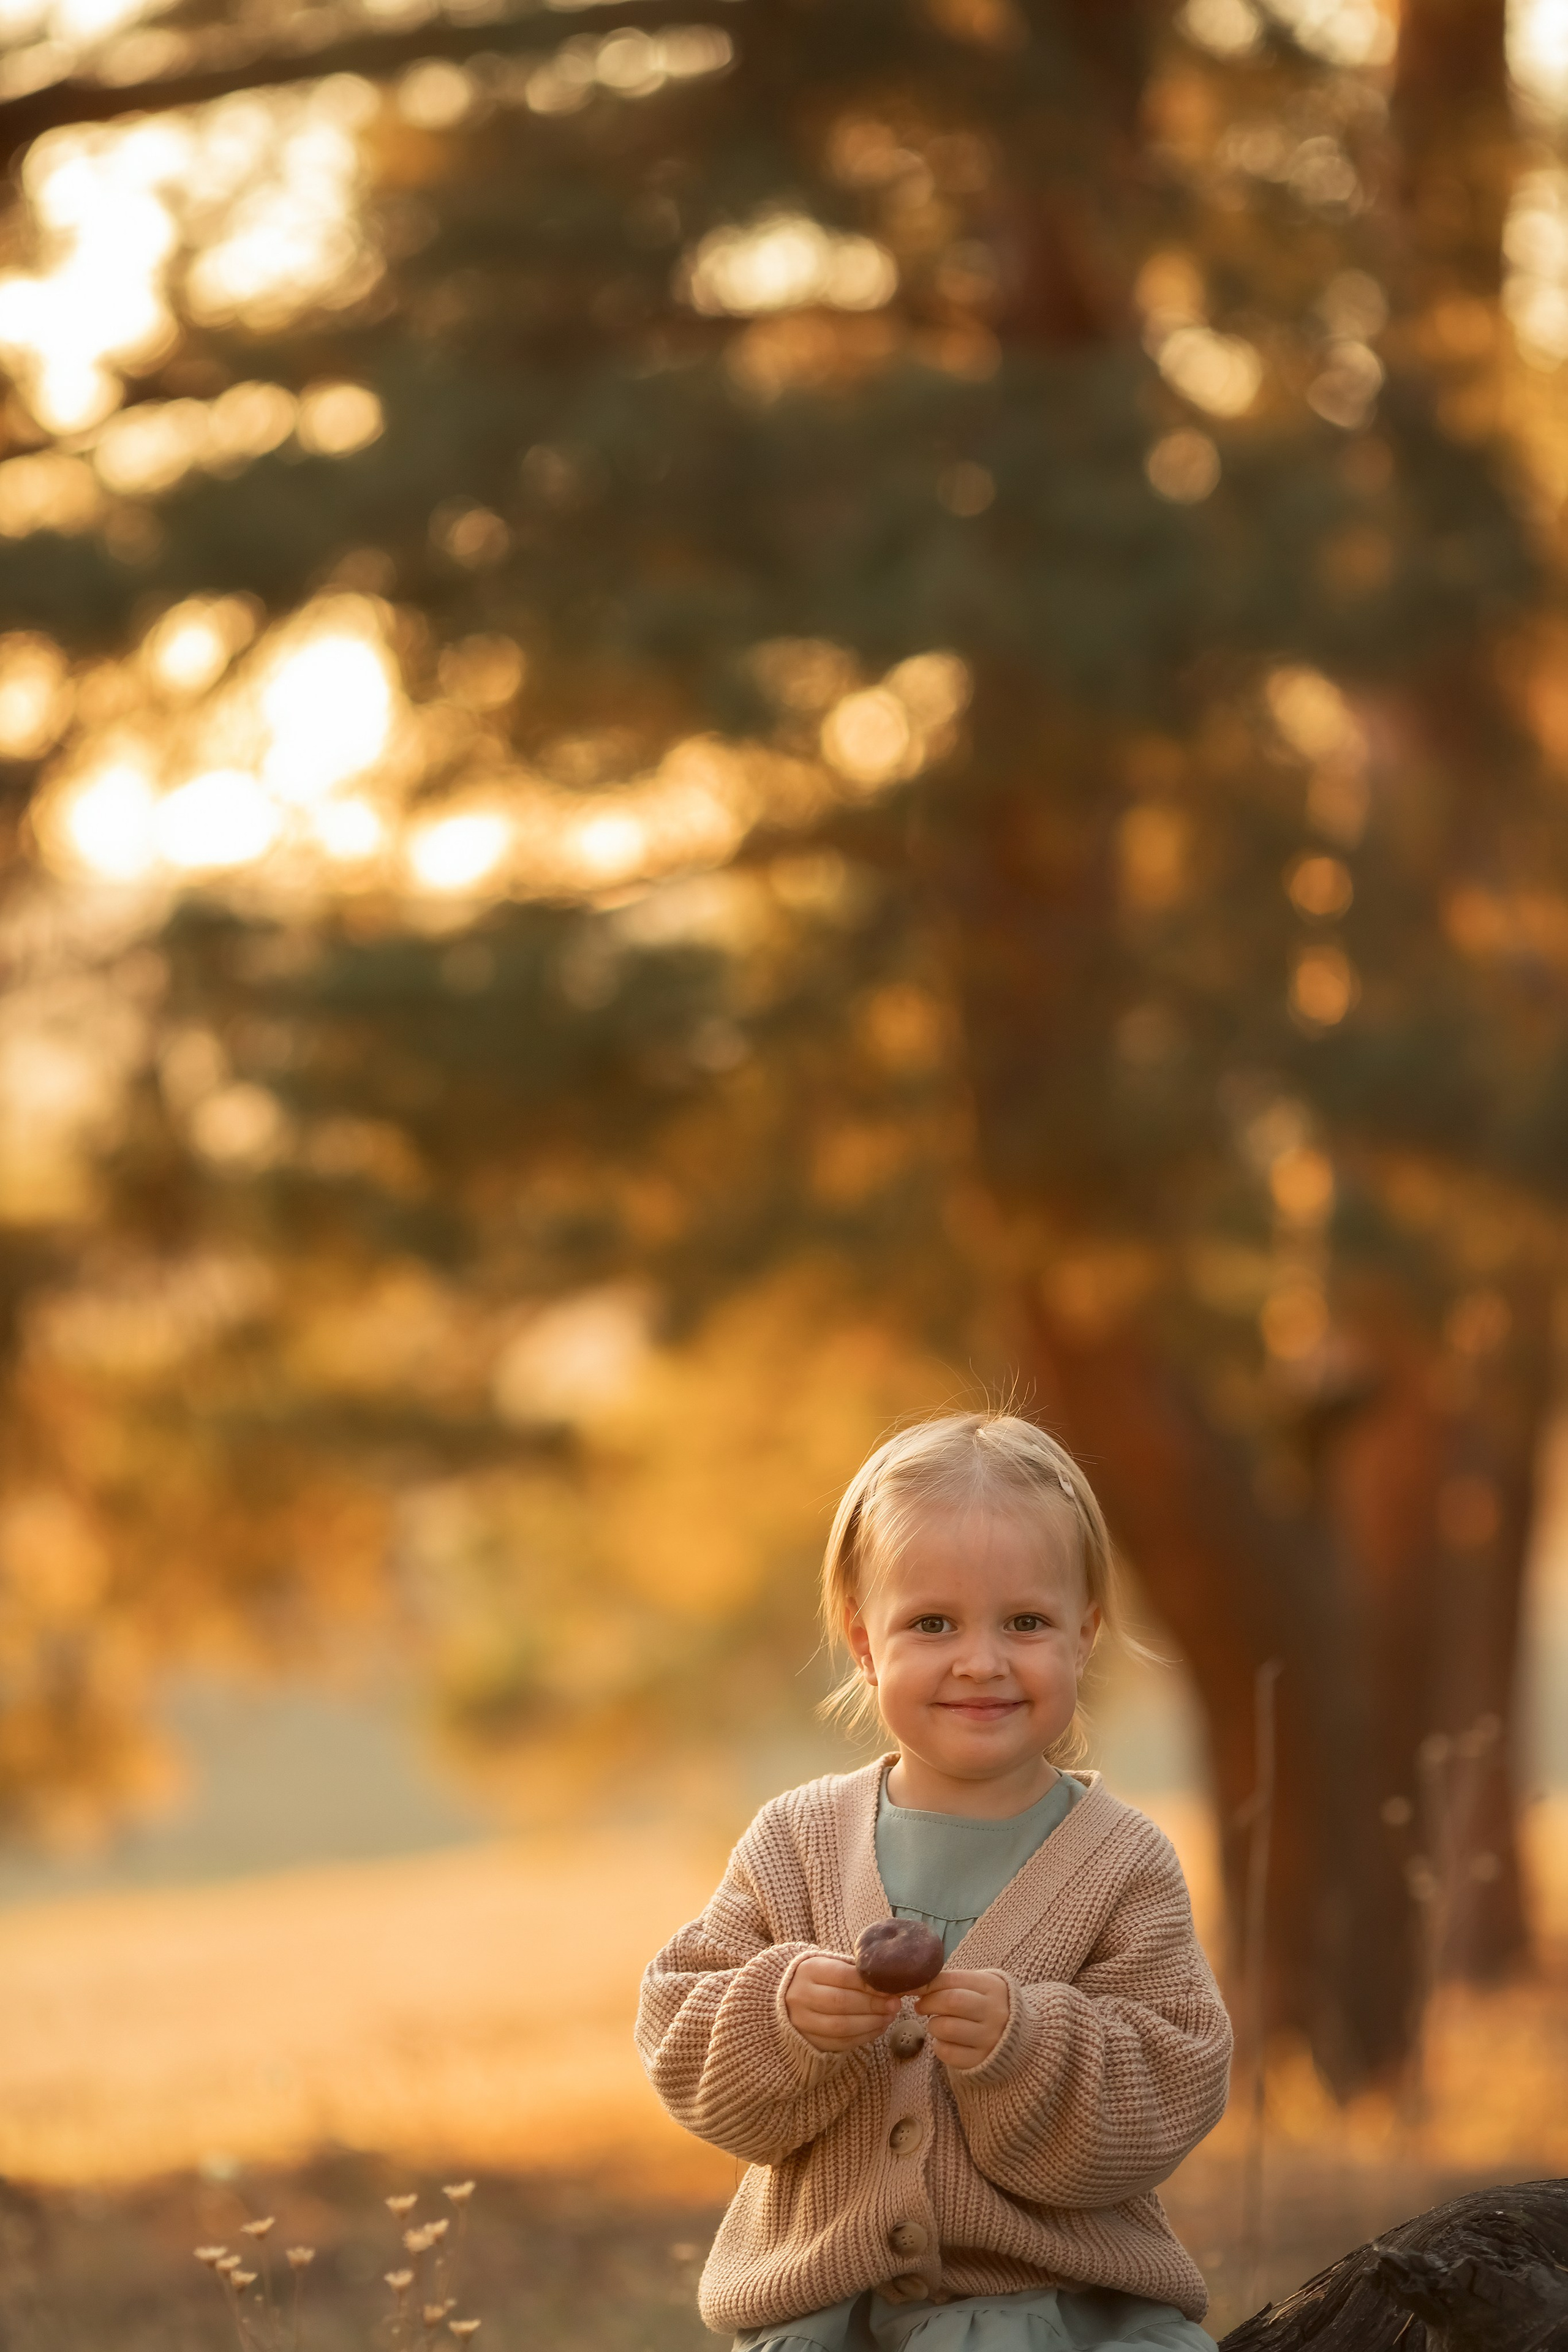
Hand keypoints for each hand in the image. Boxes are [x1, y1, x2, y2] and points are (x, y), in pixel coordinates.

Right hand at [784, 1952, 899, 2052]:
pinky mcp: (808, 2041)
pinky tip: (877, 2028)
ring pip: (841, 2026)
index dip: (867, 1984)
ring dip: (870, 2023)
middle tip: (895, 2004)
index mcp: (808, 1970)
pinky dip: (862, 2037)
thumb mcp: (829, 1965)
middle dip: (872, 2004)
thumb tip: (888, 1982)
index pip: (841, 1976)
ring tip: (889, 2017)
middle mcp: (801, 1996)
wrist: (785, 1999)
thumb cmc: (818, 1979)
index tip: (889, 1987)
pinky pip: (839, 2043)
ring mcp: (802, 2022)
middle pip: (842, 2002)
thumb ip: (854, 1972)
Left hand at [914, 1968, 1010, 2070]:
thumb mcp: (975, 1986)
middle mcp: (994, 2012)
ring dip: (933, 2025)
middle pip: (951, 2002)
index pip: (953, 1979)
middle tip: (920, 2005)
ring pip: (947, 2028)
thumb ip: (949, 1982)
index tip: (917, 1987)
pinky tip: (944, 2040)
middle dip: (928, 2002)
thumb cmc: (984, 2004)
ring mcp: (989, 2039)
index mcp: (992, 1987)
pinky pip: (948, 2053)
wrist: (1013, 2036)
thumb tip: (915, 1984)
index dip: (929, 1983)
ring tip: (936, 2023)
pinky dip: (938, 2046)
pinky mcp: (980, 2061)